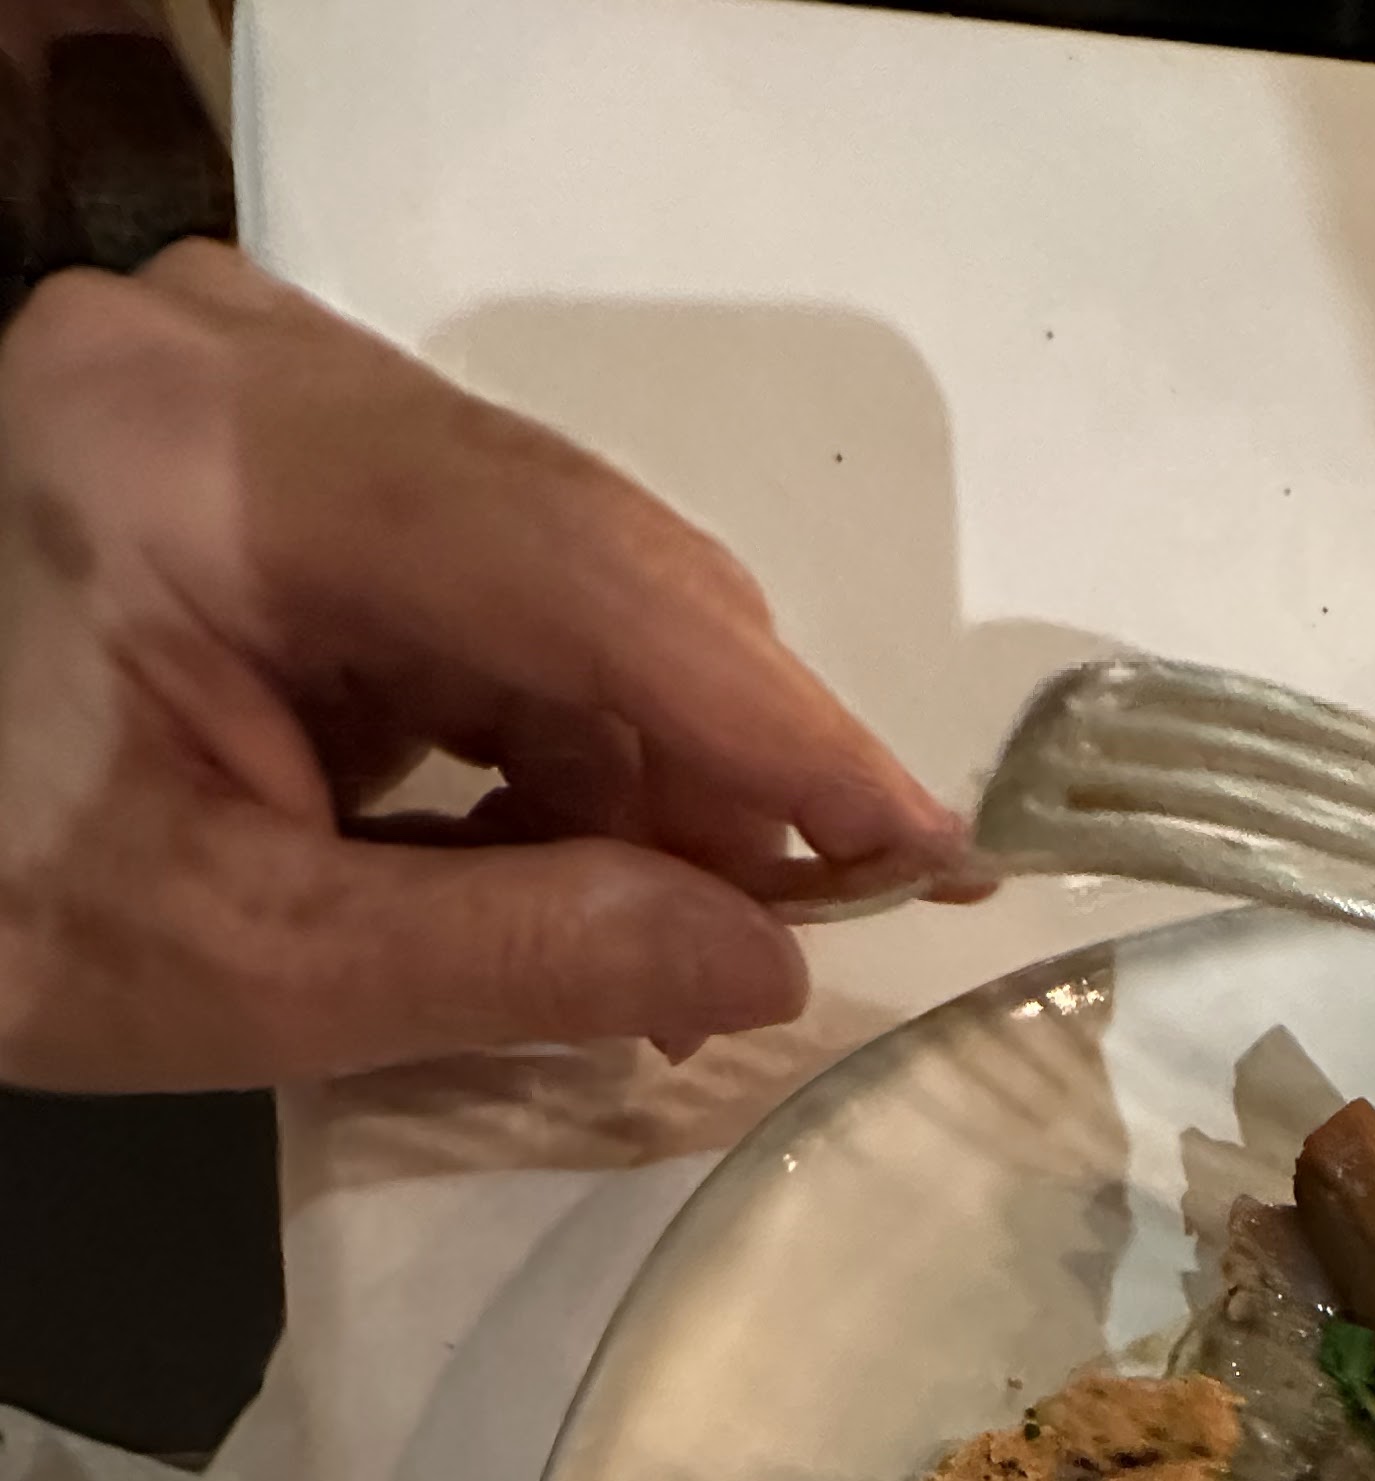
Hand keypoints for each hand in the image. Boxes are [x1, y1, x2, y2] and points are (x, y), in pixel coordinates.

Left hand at [0, 242, 970, 1085]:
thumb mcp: (249, 971)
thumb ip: (525, 962)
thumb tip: (768, 967)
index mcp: (197, 463)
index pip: (568, 572)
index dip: (771, 721)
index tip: (920, 841)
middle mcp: (229, 358)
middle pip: (571, 544)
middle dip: (706, 750)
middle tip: (797, 925)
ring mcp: (232, 374)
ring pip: (536, 556)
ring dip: (622, 746)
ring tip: (652, 926)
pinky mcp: (242, 431)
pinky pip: (460, 562)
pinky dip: (527, 714)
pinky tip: (549, 845)